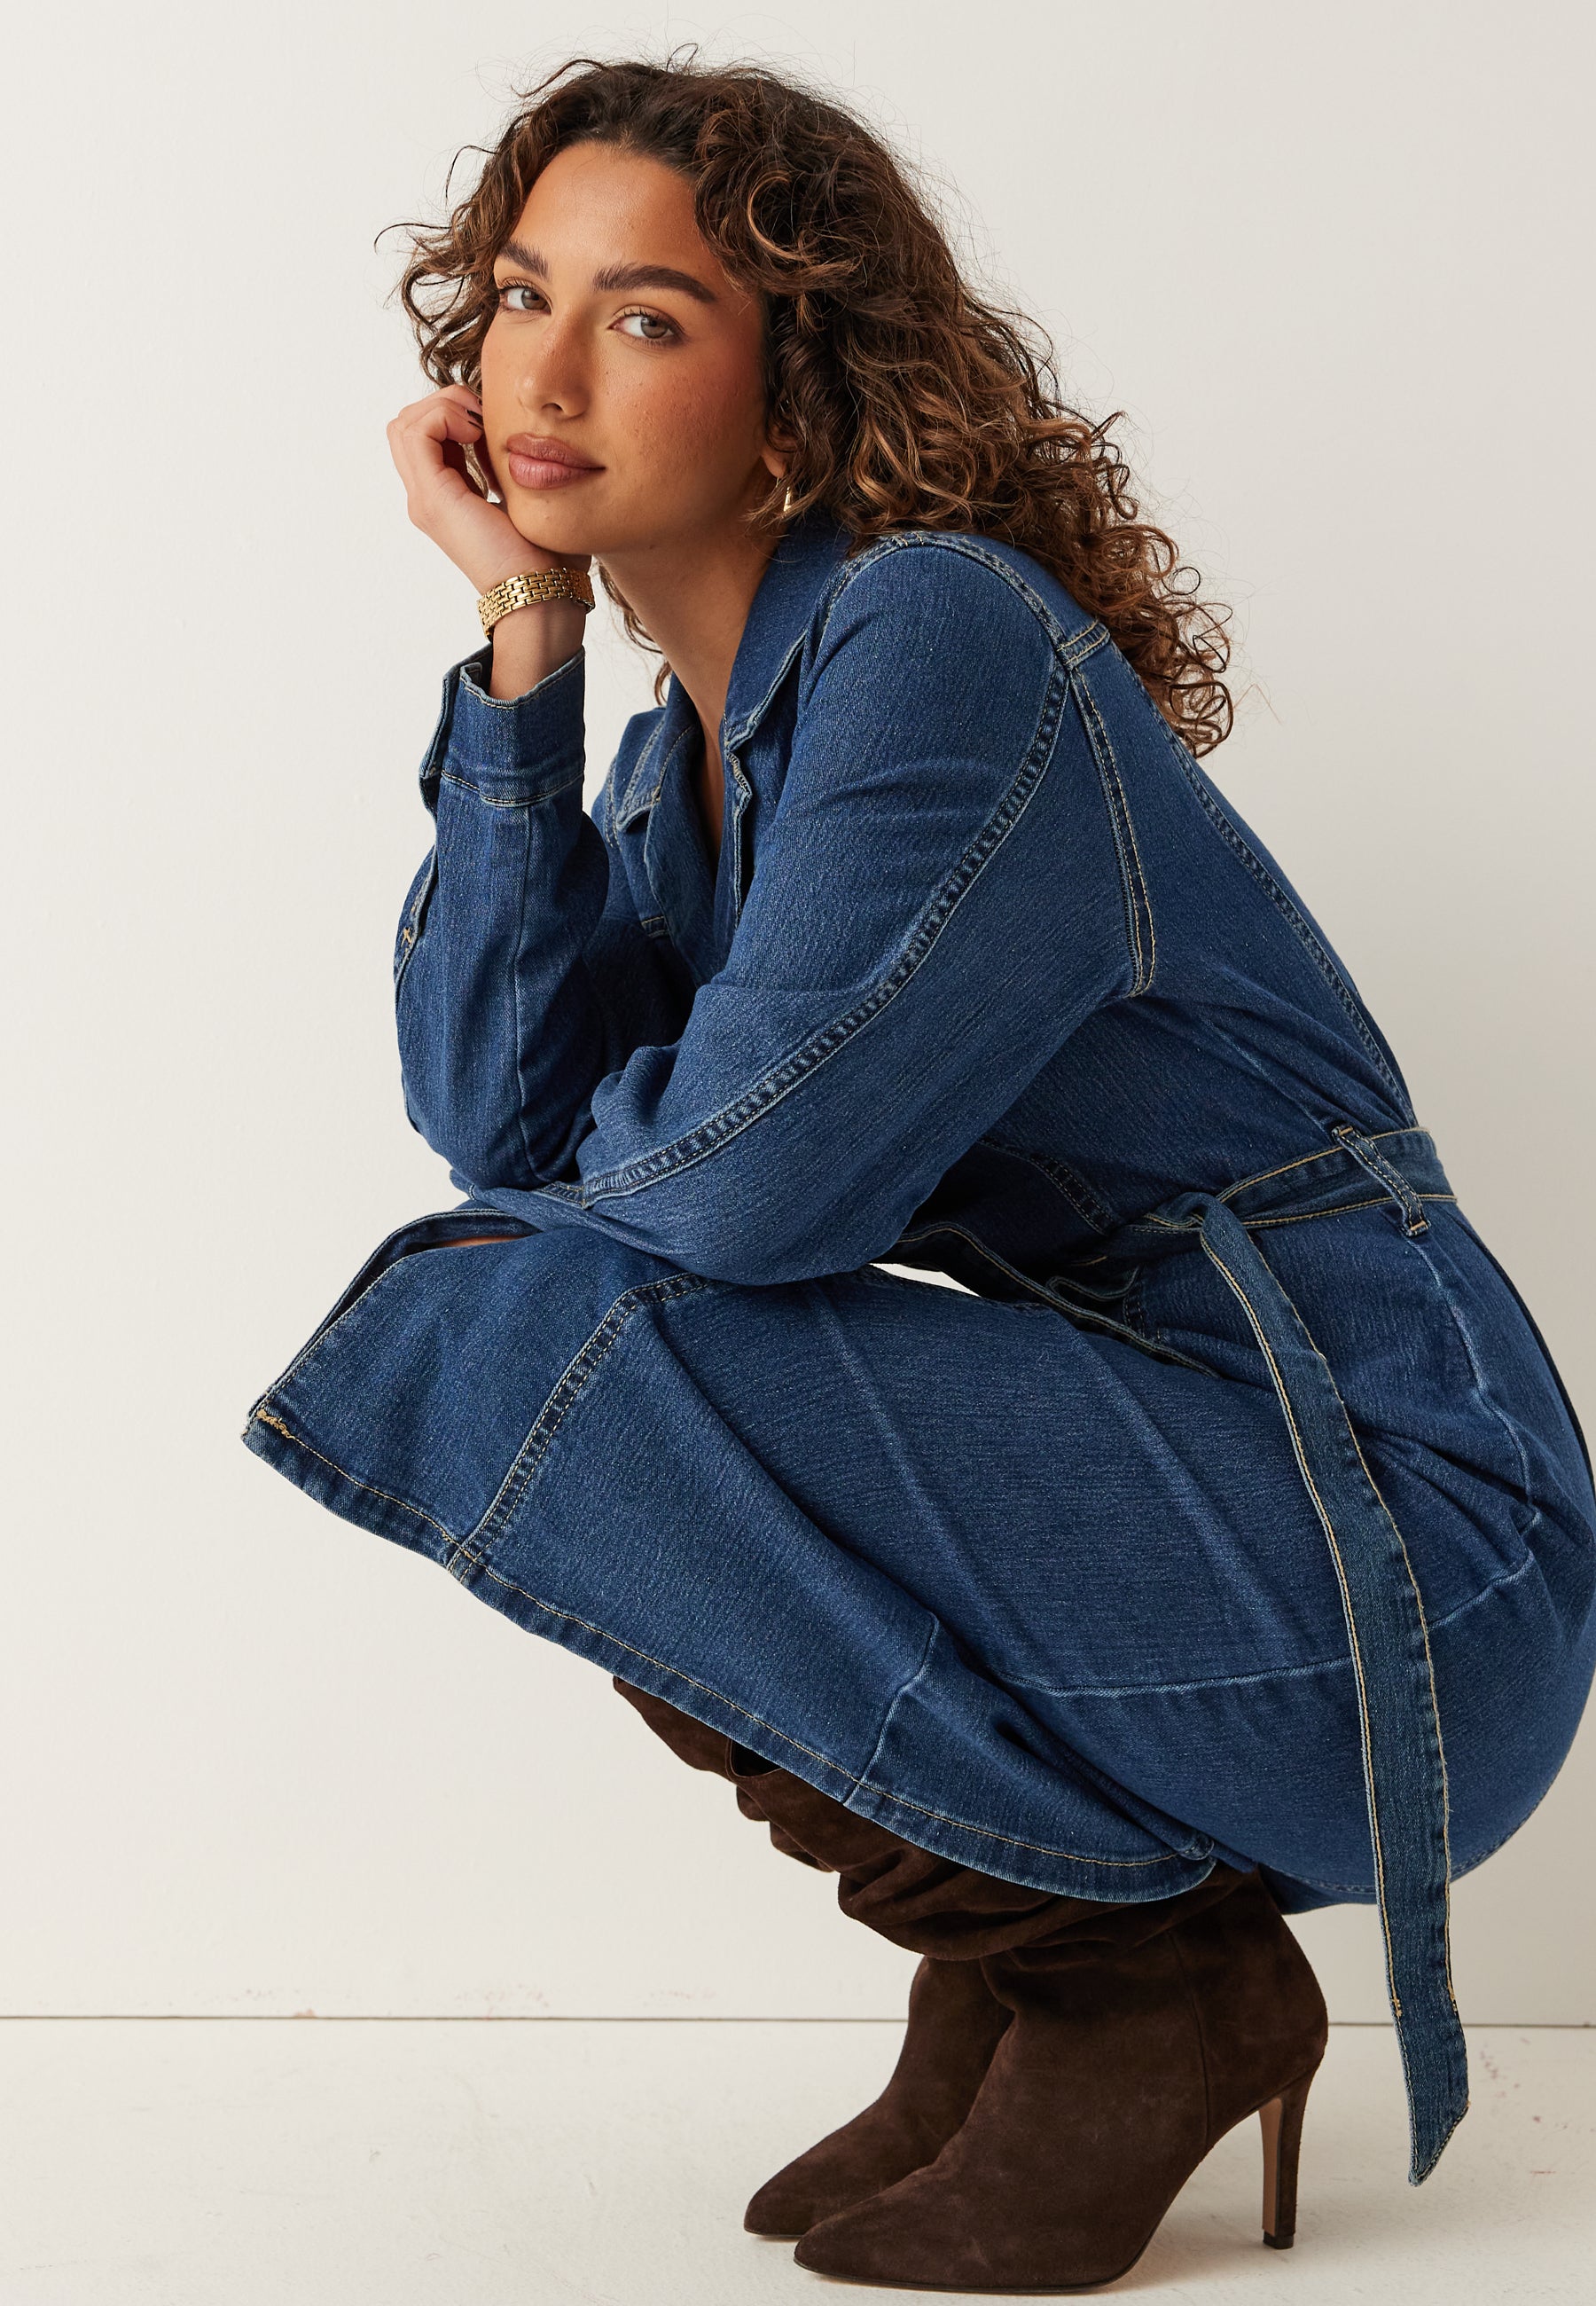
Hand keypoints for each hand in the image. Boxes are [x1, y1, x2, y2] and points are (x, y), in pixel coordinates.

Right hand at [386, 385, 582, 593]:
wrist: (543, 596)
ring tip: (480, 425)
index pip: (427, 434)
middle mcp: (427, 499)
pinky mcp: (433, 499)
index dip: (456, 412)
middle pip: (409, 423)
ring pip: (406, 423)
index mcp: (445, 498)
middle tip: (485, 419)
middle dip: (446, 404)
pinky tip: (477, 432)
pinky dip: (445, 416)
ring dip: (445, 407)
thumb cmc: (548, 557)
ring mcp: (425, 500)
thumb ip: (506, 466)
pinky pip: (418, 432)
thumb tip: (506, 433)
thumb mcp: (523, 497)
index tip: (494, 424)